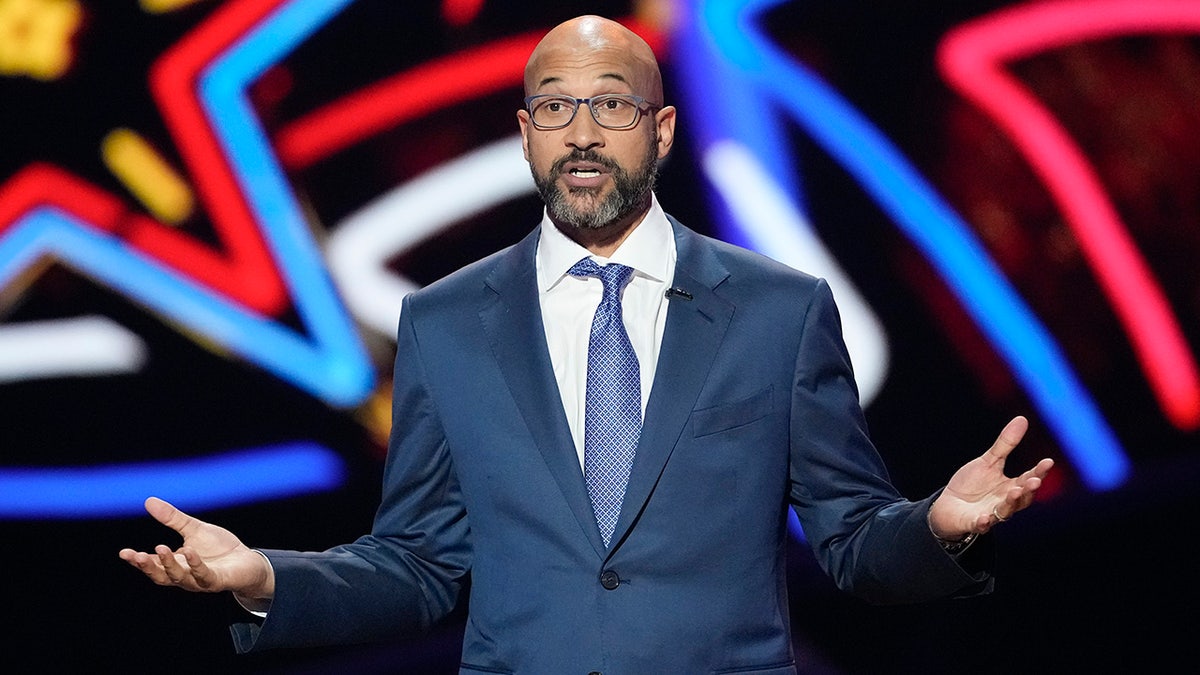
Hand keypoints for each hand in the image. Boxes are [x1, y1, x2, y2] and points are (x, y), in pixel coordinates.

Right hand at [118, 497, 273, 599]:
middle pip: (161, 576)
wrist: (248, 561)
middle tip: (136, 555)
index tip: (124, 553)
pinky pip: (204, 575)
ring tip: (160, 548)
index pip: (153, 564)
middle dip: (148, 566)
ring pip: (180, 577)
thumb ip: (172, 518)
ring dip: (169, 564)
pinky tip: (190, 552)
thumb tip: (148, 501)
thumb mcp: (193, 529)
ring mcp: (200, 580)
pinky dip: (195, 564)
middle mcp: (185, 575)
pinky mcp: (217, 581)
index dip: (138, 560)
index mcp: (177, 564)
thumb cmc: (219, 548)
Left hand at [928, 416, 1054, 539]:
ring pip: (1005, 511)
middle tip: (1035, 480)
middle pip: (1022, 497)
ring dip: (1011, 502)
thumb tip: (1022, 418)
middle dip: (1029, 489)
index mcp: (1011, 487)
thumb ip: (1006, 444)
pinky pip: (981, 525)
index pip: (1028, 478)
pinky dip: (984, 522)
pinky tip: (985, 518)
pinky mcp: (974, 523)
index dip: (1039, 471)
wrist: (949, 506)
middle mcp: (1005, 502)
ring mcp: (991, 514)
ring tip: (1015, 491)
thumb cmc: (972, 484)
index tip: (1048, 461)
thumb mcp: (989, 462)